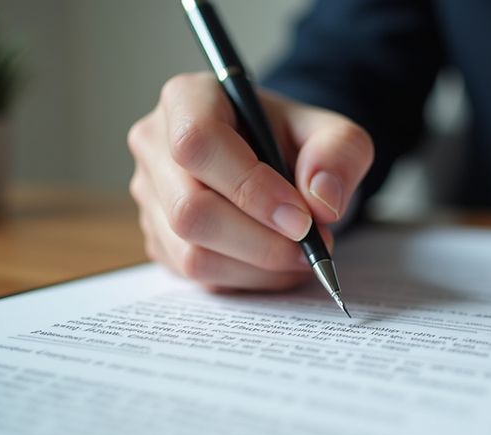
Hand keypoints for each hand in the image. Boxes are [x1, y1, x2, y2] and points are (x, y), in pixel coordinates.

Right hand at [127, 72, 372, 291]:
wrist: (277, 163)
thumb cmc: (295, 142)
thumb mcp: (334, 134)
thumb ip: (340, 153)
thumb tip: (321, 199)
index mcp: (188, 98)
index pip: (198, 142)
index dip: (250, 187)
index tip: (301, 217)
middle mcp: (155, 145)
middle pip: (190, 209)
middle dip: (261, 241)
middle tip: (311, 245)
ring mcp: (151, 196)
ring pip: (191, 253)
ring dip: (258, 267)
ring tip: (301, 255)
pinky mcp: (158, 238)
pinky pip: (197, 276)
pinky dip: (247, 280)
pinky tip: (277, 263)